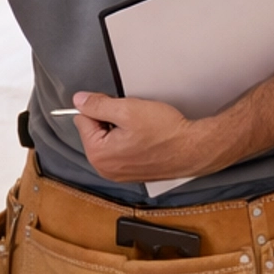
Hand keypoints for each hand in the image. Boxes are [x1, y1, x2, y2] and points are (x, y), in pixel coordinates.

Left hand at [70, 91, 223, 183]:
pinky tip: (145, 138)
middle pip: (94, 131)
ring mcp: (118, 173)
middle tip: (133, 119)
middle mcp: (105, 169)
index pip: (82, 118)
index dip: (101, 107)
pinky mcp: (131, 172)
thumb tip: (80, 100)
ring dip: (120, 130)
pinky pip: (120, 150)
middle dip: (110, 120)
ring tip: (141, 129)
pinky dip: (129, 141)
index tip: (119, 109)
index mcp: (98, 154)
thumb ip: (98, 104)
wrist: (193, 149)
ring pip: (108, 139)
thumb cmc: (166, 133)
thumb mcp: (127, 109)